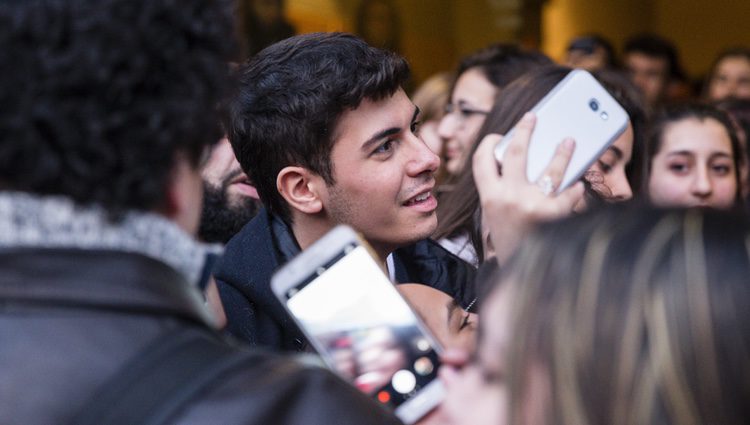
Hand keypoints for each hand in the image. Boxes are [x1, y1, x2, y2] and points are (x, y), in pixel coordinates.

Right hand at [472, 112, 583, 263]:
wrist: (522, 275)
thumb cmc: (512, 241)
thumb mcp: (497, 217)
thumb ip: (505, 190)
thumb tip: (531, 158)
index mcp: (489, 198)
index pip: (482, 160)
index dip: (489, 143)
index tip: (498, 136)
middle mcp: (508, 198)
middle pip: (517, 152)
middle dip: (526, 130)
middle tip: (533, 117)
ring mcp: (532, 205)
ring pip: (551, 168)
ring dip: (562, 152)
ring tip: (568, 141)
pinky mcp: (555, 214)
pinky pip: (570, 192)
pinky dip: (576, 187)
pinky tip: (579, 182)